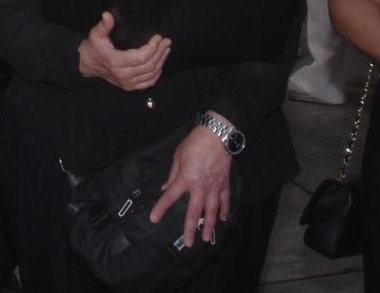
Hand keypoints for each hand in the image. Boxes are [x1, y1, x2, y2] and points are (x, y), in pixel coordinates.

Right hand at [76, 12, 169, 91]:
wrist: (87, 65)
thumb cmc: (93, 48)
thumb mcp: (96, 35)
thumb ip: (103, 25)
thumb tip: (107, 15)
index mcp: (116, 62)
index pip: (141, 57)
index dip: (153, 48)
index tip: (158, 37)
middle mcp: (123, 75)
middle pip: (149, 65)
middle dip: (160, 52)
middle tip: (166, 41)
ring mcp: (127, 83)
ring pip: (151, 74)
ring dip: (161, 61)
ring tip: (166, 49)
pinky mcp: (129, 87)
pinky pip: (148, 82)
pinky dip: (157, 74)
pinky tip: (160, 63)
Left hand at [148, 124, 234, 247]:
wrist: (217, 135)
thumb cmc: (195, 143)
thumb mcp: (178, 156)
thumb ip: (172, 174)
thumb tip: (166, 187)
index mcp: (185, 178)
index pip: (170, 197)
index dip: (161, 208)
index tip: (154, 219)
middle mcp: (200, 186)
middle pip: (194, 212)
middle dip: (190, 228)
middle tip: (189, 243)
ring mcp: (214, 187)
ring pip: (212, 211)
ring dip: (209, 225)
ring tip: (207, 237)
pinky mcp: (224, 183)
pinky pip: (225, 200)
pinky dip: (224, 210)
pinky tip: (223, 219)